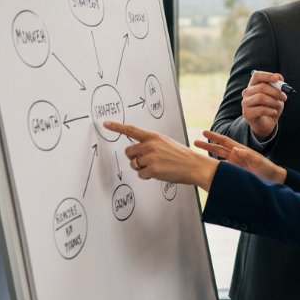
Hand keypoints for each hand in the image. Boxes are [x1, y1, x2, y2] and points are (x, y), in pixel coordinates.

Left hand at [103, 121, 217, 190]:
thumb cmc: (181, 156)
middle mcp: (151, 145)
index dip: (117, 127)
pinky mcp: (152, 170)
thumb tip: (135, 152)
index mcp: (154, 136)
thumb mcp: (166, 143)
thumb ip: (150, 144)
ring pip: (134, 164)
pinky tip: (159, 173)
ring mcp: (151, 157)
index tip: (105, 123)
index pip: (131, 130)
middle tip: (147, 161)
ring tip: (157, 167)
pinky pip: (140, 175)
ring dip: (142, 168)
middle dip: (134, 158)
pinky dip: (147, 176)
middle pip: (128, 152)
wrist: (194, 166)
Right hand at [195, 130, 285, 182]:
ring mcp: (234, 164)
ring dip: (209, 156)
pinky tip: (207, 170)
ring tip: (197, 156)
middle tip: (194, 142)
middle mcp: (236, 156)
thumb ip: (248, 156)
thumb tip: (235, 150)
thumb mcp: (258, 161)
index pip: (224, 141)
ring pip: (218, 159)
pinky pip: (222, 169)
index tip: (204, 132)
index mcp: (241, 150)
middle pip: (218, 148)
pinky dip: (215, 169)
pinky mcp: (235, 172)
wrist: (273, 179)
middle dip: (207, 145)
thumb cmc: (267, 168)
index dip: (214, 136)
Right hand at [241, 70, 287, 140]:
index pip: (257, 75)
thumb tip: (279, 77)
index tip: (277, 79)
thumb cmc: (271, 106)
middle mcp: (247, 92)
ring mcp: (245, 103)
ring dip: (274, 102)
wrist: (266, 123)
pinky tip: (274, 112)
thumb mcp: (277, 95)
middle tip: (284, 97)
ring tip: (278, 106)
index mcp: (253, 85)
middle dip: (276, 92)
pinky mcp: (247, 113)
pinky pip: (261, 109)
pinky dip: (271, 111)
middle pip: (261, 87)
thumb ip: (278, 85)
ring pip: (260, 97)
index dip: (267, 76)